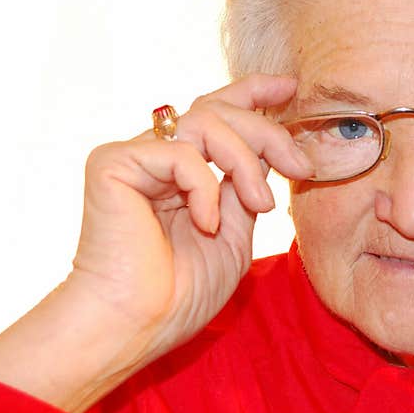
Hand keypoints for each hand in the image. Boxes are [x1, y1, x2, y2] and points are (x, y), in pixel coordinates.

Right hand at [71, 73, 313, 359]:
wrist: (136, 325)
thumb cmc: (182, 292)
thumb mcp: (234, 232)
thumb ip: (245, 186)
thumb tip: (268, 148)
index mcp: (182, 171)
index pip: (217, 112)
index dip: (253, 92)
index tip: (290, 87)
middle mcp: (157, 157)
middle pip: (218, 110)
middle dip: (268, 131)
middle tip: (301, 166)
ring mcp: (134, 158)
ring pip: (205, 122)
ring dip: (245, 160)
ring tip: (261, 204)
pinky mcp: (113, 164)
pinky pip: (179, 152)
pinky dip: (205, 186)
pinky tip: (206, 222)